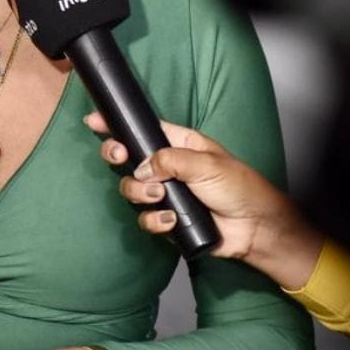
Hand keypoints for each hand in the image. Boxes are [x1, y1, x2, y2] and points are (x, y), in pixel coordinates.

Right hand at [84, 111, 322, 289]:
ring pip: (131, 189)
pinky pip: (145, 219)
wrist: (254, 228)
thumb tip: (141, 167)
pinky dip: (154, 221)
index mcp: (178, 144)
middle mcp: (167, 167)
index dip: (117, 125)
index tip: (94, 121)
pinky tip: (172, 220)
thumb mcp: (207, 164)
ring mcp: (165, 194)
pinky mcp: (167, 219)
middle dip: (117, 157)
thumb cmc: (239, 187)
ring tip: (162, 197)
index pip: (142, 129)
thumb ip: (170, 160)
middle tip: (119, 157)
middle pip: (127, 158)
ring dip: (141, 194)